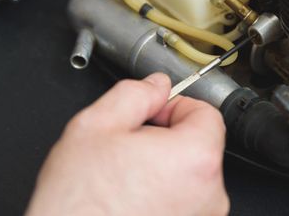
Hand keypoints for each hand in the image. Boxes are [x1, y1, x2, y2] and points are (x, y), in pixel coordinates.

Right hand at [25, 73, 229, 215]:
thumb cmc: (77, 206)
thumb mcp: (95, 127)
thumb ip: (134, 94)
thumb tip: (156, 86)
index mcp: (196, 158)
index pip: (206, 112)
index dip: (174, 107)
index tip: (152, 115)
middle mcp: (210, 193)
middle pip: (200, 144)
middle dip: (167, 138)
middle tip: (130, 148)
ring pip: (191, 174)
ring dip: (164, 168)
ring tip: (127, 179)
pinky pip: (186, 202)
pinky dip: (165, 195)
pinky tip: (133, 199)